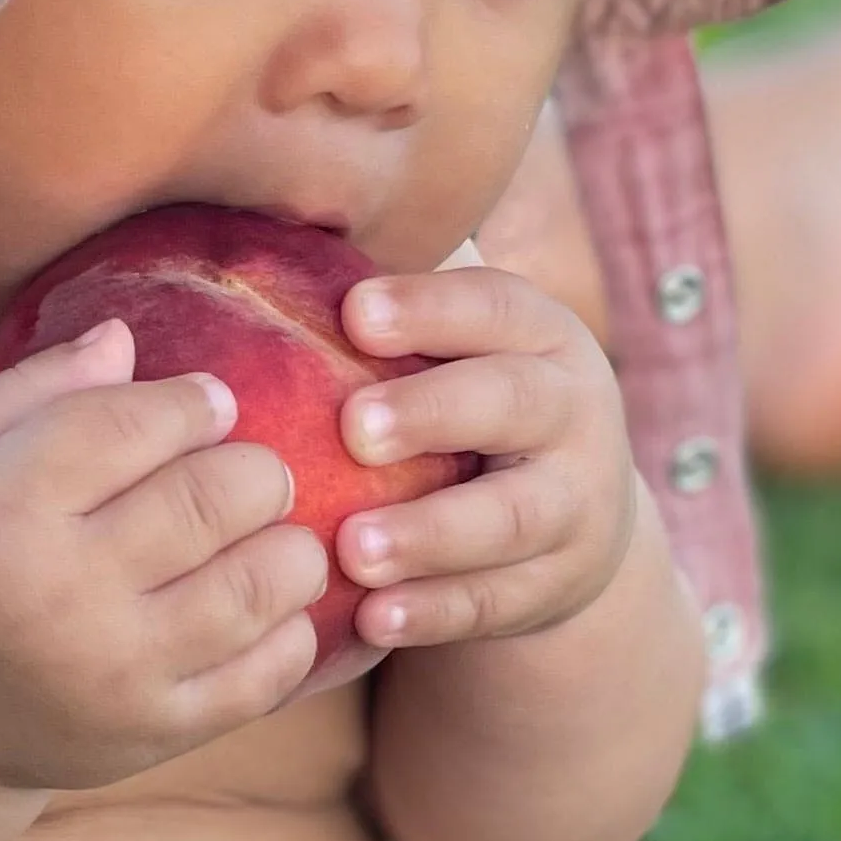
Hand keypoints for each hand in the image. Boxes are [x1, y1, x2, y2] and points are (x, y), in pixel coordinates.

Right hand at [0, 327, 331, 789]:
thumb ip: (34, 392)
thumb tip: (126, 334)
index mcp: (2, 509)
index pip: (135, 424)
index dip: (192, 402)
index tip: (207, 405)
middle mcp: (63, 591)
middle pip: (214, 496)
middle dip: (255, 467)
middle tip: (247, 470)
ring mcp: (116, 672)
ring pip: (262, 583)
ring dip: (288, 543)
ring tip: (265, 532)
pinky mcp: (156, 732)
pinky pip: (268, 673)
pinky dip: (291, 627)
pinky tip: (262, 605)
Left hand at [334, 266, 638, 651]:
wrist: (573, 514)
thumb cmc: (465, 400)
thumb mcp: (456, 346)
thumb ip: (391, 299)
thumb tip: (265, 222)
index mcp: (540, 335)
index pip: (494, 307)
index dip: (430, 308)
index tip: (353, 313)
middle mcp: (573, 411)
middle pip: (514, 404)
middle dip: (435, 412)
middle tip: (354, 429)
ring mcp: (575, 504)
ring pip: (512, 519)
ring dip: (431, 534)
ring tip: (353, 549)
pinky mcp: (556, 585)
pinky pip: (497, 602)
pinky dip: (435, 613)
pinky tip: (372, 619)